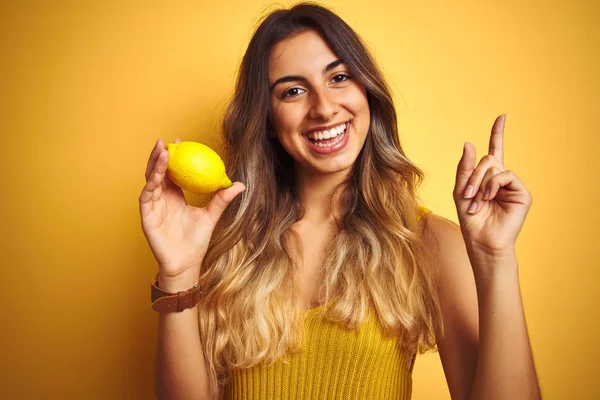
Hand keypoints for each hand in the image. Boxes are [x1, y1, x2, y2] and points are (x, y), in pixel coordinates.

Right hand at [139, 138, 244, 284]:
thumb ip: (222, 199)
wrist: (186, 263)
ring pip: (150, 180)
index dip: (175, 157)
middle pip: (158, 172)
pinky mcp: (147, 216)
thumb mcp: (211, 216)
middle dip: (160, 155)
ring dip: (155, 165)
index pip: (173, 172)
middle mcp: (162, 199)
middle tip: (166, 141)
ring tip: (162, 150)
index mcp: (175, 196)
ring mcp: (153, 206)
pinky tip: (158, 173)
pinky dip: (151, 183)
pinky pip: (147, 196)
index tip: (180, 141)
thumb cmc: (197, 242)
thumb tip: (240, 184)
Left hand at [453, 115, 531, 258]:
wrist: (481, 240)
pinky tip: (489, 198)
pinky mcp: (522, 193)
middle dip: (473, 175)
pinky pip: (506, 175)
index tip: (502, 117)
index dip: (498, 133)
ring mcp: (513, 185)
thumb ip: (464, 167)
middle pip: (488, 159)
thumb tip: (469, 143)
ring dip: (480, 182)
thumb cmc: (470, 218)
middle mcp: (502, 179)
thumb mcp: (460, 190)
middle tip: (467, 193)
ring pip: (495, 167)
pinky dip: (493, 185)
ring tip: (477, 200)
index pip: (494, 150)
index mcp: (488, 177)